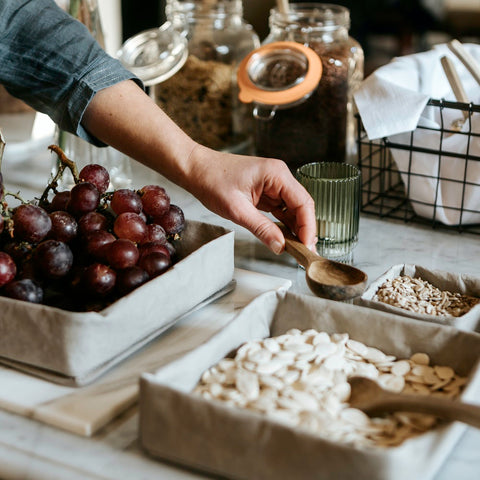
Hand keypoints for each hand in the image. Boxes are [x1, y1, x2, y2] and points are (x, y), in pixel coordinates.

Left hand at [183, 144, 316, 253]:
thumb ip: (261, 228)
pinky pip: (281, 209)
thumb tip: (280, 246)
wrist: (196, 170)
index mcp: (276, 174)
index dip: (308, 227)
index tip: (307, 245)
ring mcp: (273, 184)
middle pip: (301, 206)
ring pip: (292, 209)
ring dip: (295, 228)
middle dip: (304, 230)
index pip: (303, 202)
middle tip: (303, 252)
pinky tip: (284, 238)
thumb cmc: (212, 180)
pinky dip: (284, 224)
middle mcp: (279, 177)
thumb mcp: (237, 209)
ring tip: (296, 249)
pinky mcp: (266, 191)